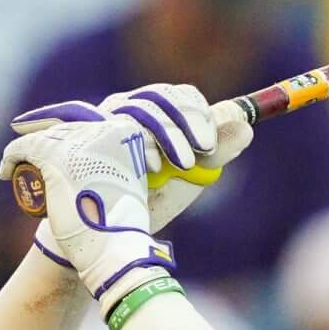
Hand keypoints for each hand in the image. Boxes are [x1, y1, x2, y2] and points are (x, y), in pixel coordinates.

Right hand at [4, 84, 252, 276]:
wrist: (101, 233)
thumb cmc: (144, 201)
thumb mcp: (186, 178)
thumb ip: (216, 152)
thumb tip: (247, 125)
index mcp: (154, 117)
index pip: (178, 96)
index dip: (198, 112)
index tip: (211, 142)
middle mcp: (126, 112)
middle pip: (157, 96)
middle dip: (184, 118)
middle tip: (202, 148)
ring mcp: (101, 123)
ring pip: (136, 108)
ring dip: (162, 133)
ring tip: (174, 165)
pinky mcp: (80, 139)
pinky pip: (104, 127)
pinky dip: (131, 145)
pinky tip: (150, 170)